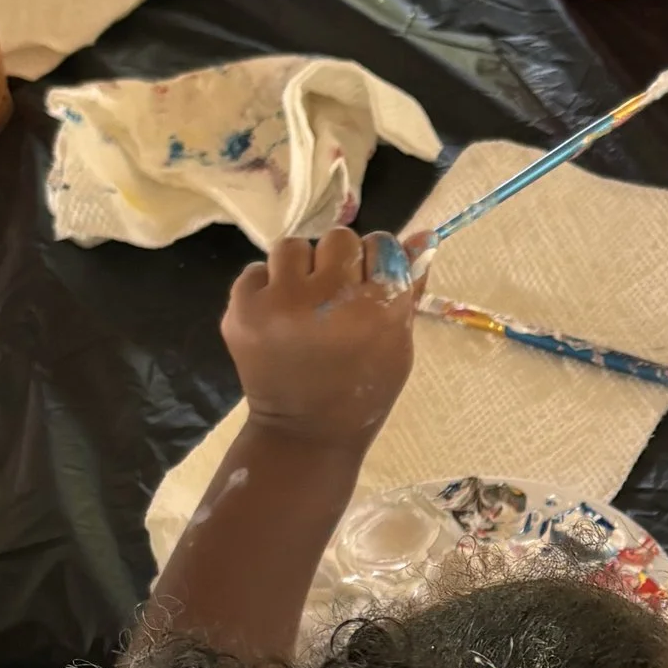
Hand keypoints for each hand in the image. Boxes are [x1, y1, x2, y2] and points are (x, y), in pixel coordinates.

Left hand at [223, 228, 413, 452]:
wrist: (306, 433)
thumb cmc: (362, 389)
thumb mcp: (398, 343)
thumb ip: (408, 288)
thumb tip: (423, 234)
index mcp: (378, 309)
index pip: (381, 245)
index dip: (376, 262)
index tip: (368, 286)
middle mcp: (330, 299)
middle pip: (339, 239)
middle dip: (338, 264)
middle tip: (333, 300)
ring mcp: (282, 303)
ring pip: (293, 247)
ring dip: (299, 270)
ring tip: (301, 305)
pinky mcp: (244, 309)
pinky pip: (256, 270)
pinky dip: (266, 289)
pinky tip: (276, 318)